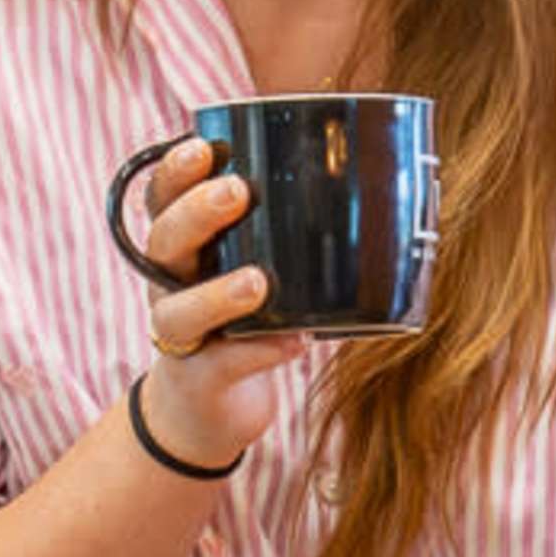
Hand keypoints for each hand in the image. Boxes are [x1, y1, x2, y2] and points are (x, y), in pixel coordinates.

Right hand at [130, 139, 309, 469]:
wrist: (208, 409)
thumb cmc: (247, 322)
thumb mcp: (260, 271)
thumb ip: (295, 238)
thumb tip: (391, 193)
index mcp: (184, 249)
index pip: (163, 201)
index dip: (175, 172)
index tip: (203, 146)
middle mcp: (170, 285)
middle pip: (163, 241)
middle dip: (196, 213)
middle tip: (237, 193)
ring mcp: (179, 335)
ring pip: (178, 309)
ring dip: (216, 293)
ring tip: (257, 282)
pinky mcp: (198, 379)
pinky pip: (222, 364)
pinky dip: (259, 353)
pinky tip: (294, 343)